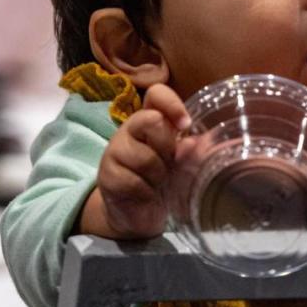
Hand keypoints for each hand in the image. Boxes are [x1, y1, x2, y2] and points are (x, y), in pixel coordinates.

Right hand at [78, 84, 190, 238]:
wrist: (137, 212)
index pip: (156, 94)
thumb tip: (199, 143)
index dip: (172, 105)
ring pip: (145, 157)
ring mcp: (115, 150)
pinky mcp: (107, 175)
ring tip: (157, 183)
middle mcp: (130, 129)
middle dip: (168, 148)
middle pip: (152, 121)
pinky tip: (146, 194)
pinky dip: (147, 192)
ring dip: (159, 176)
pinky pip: (135, 181)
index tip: (185, 126)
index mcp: (151, 119)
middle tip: (168, 165)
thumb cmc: (163, 180)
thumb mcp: (181, 162)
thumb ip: (190, 149)